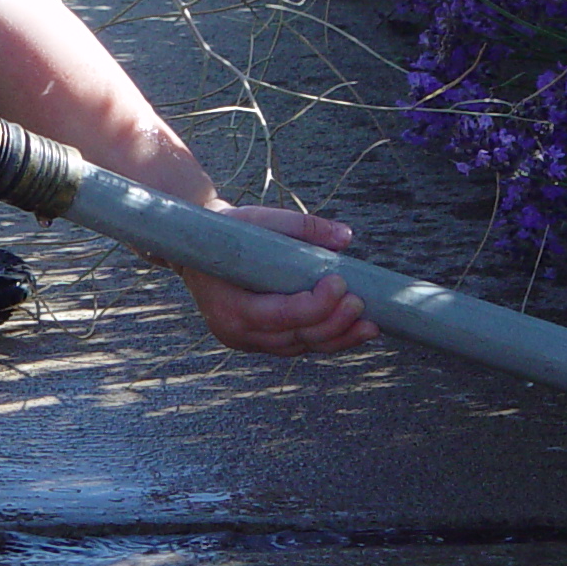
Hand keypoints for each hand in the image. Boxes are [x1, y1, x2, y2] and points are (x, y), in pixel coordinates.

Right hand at [178, 206, 381, 354]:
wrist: (197, 248)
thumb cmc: (227, 231)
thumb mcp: (258, 219)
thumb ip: (302, 227)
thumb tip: (345, 237)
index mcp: (229, 305)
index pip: (280, 314)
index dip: (316, 305)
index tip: (340, 282)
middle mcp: (236, 331)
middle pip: (295, 336)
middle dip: (333, 323)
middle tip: (360, 302)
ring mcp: (247, 341)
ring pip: (300, 346)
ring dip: (338, 337)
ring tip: (369, 325)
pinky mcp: (260, 341)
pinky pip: (297, 345)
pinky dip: (326, 338)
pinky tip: (352, 329)